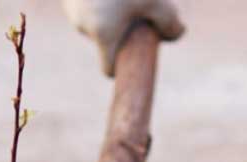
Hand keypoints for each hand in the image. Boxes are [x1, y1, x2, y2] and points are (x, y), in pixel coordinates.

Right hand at [62, 0, 184, 76]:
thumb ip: (170, 23)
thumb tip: (176, 34)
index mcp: (103, 34)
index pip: (108, 69)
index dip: (122, 66)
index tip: (135, 56)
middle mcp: (82, 26)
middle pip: (106, 42)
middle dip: (121, 31)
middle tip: (138, 7)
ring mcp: (71, 9)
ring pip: (95, 22)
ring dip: (110, 12)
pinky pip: (86, 5)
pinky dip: (98, 0)